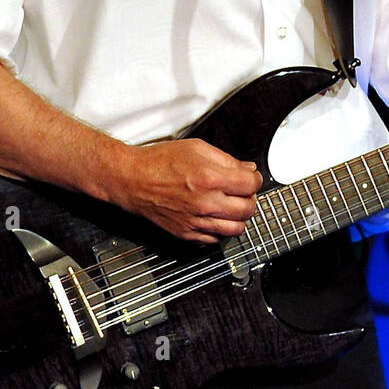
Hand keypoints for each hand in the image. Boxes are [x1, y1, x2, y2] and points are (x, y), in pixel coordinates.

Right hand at [106, 138, 263, 243]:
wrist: (132, 180)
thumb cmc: (159, 162)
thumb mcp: (197, 149)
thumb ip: (227, 160)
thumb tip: (248, 169)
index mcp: (211, 178)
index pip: (252, 185)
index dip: (255, 179)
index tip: (251, 178)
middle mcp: (206, 203)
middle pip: (248, 209)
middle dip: (250, 199)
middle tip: (243, 192)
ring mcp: (197, 222)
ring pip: (236, 229)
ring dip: (239, 218)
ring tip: (231, 206)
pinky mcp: (187, 234)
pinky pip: (215, 240)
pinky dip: (220, 230)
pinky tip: (214, 217)